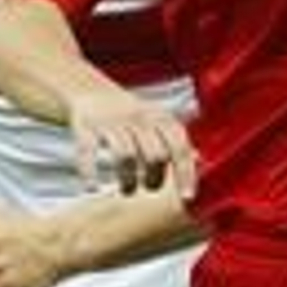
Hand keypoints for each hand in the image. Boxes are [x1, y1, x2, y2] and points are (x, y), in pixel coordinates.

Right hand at [69, 86, 197, 197]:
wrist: (90, 90)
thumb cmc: (131, 114)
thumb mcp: (157, 120)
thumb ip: (176, 140)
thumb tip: (200, 160)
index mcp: (159, 118)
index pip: (179, 147)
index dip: (186, 174)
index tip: (187, 197)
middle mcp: (138, 118)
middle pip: (155, 155)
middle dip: (155, 178)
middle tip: (149, 187)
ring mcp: (111, 121)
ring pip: (126, 156)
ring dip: (128, 180)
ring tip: (128, 190)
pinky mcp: (86, 124)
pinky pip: (88, 150)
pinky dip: (90, 171)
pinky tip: (92, 187)